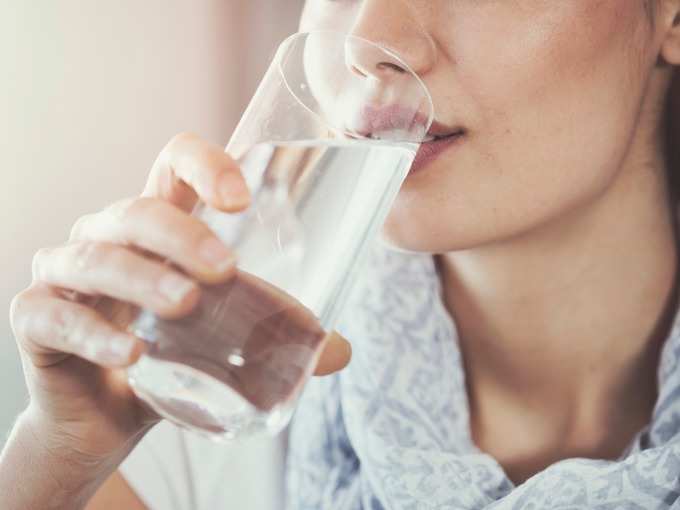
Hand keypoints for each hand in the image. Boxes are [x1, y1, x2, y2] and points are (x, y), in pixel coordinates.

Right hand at [9, 132, 351, 470]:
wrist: (107, 418)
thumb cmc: (169, 359)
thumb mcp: (223, 338)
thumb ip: (273, 336)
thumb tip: (340, 351)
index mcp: (158, 228)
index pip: (173, 166)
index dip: (205, 164)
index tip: (242, 198)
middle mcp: (108, 238)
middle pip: (138, 212)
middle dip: (181, 235)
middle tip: (224, 270)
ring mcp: (66, 273)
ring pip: (97, 258)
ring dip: (143, 279)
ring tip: (185, 305)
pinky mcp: (37, 317)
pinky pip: (56, 315)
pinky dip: (94, 333)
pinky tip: (131, 355)